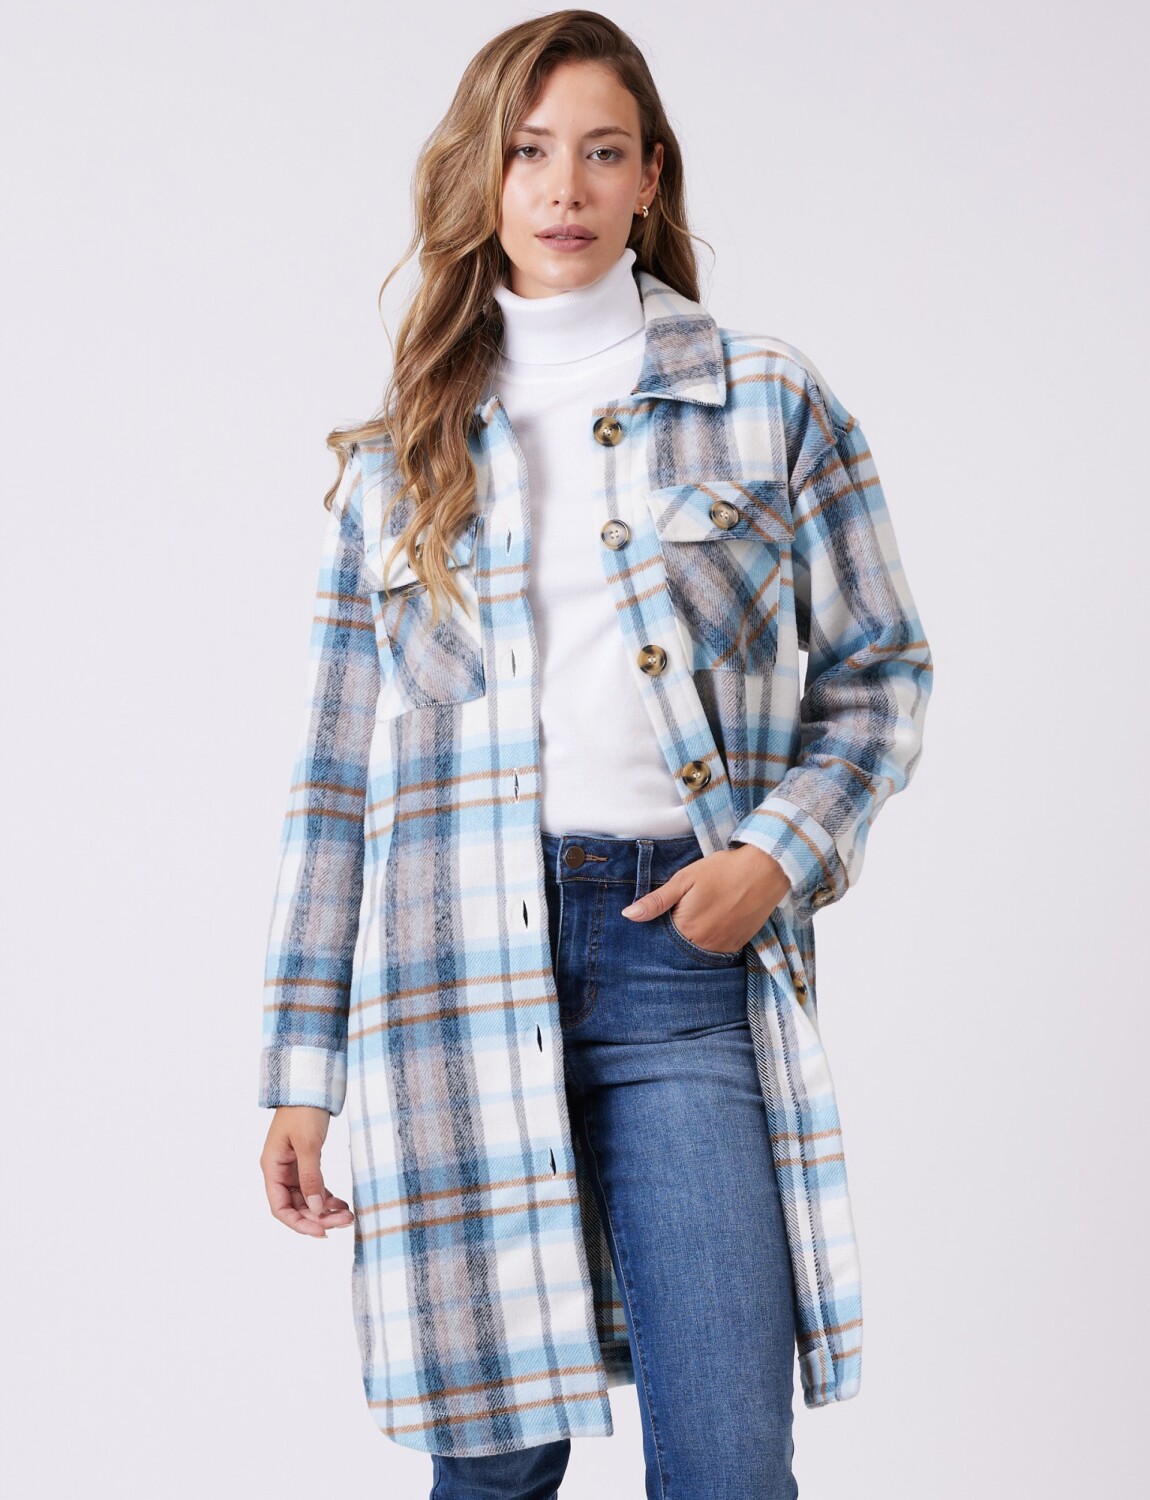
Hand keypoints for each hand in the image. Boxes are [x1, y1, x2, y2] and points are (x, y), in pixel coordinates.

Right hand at [260, 1106, 354, 1237]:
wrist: (311, 1086)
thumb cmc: (304, 1110)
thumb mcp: (308, 1144)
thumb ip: (311, 1177)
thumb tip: (316, 1208)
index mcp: (272, 1167)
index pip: (280, 1207)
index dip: (299, 1223)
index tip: (321, 1232)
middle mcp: (280, 1171)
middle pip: (296, 1206)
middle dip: (319, 1217)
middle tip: (344, 1221)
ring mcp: (293, 1167)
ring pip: (308, 1199)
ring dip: (325, 1209)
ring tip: (348, 1215)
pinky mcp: (306, 1162)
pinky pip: (315, 1187)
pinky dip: (328, 1197)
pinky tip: (342, 1204)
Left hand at [619, 844, 790, 952]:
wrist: (765, 869)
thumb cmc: (721, 870)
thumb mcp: (684, 879)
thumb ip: (656, 901)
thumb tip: (628, 915)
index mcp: (685, 928)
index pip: (660, 939)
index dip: (658, 929)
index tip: (663, 915)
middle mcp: (703, 944)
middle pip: (679, 948)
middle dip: (675, 937)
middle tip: (685, 913)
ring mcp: (723, 947)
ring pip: (698, 951)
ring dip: (694, 940)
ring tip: (699, 917)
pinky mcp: (739, 945)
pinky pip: (718, 952)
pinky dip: (711, 942)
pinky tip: (713, 923)